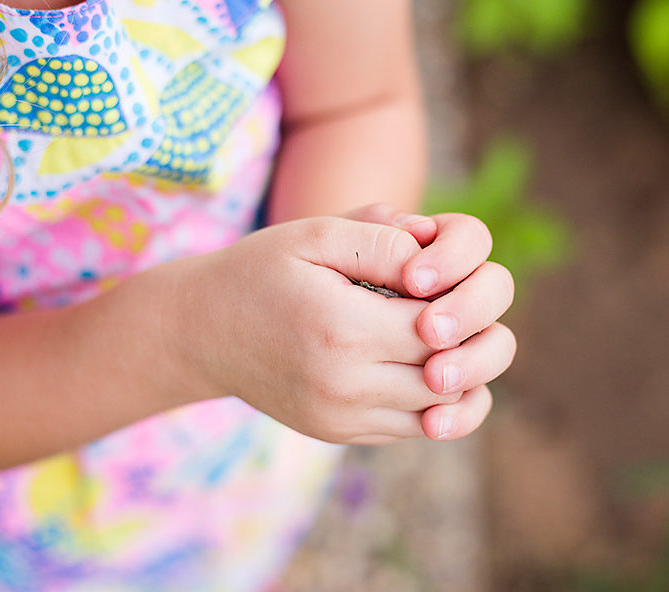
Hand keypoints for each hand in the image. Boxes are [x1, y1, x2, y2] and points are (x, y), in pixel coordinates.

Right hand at [159, 216, 466, 444]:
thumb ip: (381, 238)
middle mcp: (344, 387)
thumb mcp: (314, 234)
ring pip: (440, 412)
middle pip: (449, 376)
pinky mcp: (340, 434)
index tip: (441, 280)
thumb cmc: (261, 271)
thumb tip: (436, 251)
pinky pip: (411, 427)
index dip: (458, 301)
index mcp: (342, 329)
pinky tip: (419, 363)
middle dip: (467, 341)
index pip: (441, 327)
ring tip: (442, 336)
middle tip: (451, 308)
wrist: (201, 332)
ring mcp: (341, 419)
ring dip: (458, 375)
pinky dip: (431, 399)